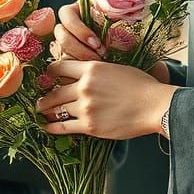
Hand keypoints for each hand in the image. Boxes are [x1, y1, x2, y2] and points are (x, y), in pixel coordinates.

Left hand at [36, 59, 176, 139]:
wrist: (154, 106)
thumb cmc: (141, 86)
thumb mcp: (116, 69)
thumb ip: (97, 71)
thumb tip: (85, 74)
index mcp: (91, 69)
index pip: (59, 67)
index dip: (50, 72)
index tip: (47, 76)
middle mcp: (84, 87)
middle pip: (54, 91)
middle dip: (44, 97)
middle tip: (39, 101)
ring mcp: (85, 107)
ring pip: (57, 109)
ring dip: (47, 112)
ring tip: (41, 113)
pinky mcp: (89, 126)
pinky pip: (63, 126)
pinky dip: (53, 127)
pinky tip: (47, 127)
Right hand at [53, 2, 172, 82]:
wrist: (140, 52)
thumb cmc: (134, 31)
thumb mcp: (131, 18)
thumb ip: (129, 9)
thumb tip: (136, 2)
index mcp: (82, 9)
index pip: (66, 15)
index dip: (78, 28)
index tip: (98, 43)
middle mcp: (72, 25)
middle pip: (59, 33)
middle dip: (76, 46)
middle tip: (97, 57)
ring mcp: (70, 42)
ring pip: (60, 50)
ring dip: (76, 58)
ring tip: (96, 66)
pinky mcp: (71, 59)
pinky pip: (64, 64)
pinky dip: (74, 70)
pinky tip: (90, 74)